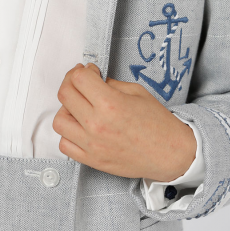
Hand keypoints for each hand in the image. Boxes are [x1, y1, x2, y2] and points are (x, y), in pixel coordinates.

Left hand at [52, 63, 196, 180]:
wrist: (170, 153)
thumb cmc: (157, 122)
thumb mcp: (136, 92)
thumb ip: (110, 84)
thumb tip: (92, 79)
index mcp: (110, 103)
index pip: (78, 78)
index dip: (83, 70)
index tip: (91, 72)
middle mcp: (97, 124)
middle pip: (65, 95)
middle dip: (71, 82)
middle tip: (82, 82)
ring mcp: (92, 145)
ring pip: (59, 121)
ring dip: (67, 109)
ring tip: (80, 107)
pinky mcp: (92, 160)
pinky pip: (65, 145)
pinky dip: (69, 134)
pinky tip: (80, 127)